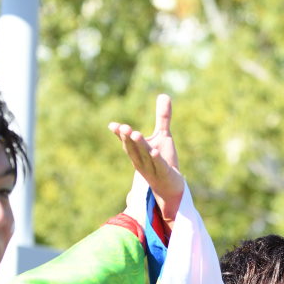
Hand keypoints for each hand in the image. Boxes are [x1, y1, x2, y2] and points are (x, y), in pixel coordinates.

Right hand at [111, 94, 183, 221]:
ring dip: (139, 146)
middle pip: (132, 148)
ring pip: (144, 156)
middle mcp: (141, 160)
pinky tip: (154, 152)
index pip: (126, 141)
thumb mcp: (164, 136)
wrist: (171, 188)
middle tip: (122, 127)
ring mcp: (152, 168)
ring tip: (135, 133)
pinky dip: (156, 159)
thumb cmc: (164, 162)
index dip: (120, 134)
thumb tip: (164, 95)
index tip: (112, 125)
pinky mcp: (164, 173)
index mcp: (137, 151)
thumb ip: (162, 117)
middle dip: (126, 137)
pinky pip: (159, 166)